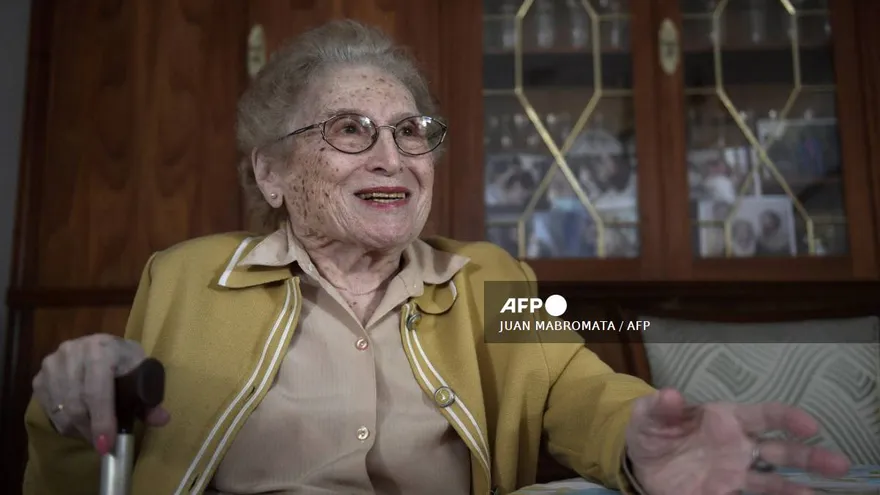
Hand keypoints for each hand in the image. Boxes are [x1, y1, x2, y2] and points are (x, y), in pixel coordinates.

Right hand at [32, 334, 170, 454]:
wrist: (100, 348)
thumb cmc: (124, 363)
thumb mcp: (142, 374)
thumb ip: (150, 398)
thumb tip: (162, 420)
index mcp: (101, 349)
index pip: (97, 390)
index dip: (102, 420)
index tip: (106, 445)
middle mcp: (72, 351)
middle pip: (76, 404)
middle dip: (91, 430)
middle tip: (102, 445)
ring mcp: (52, 364)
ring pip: (62, 410)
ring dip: (78, 429)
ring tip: (93, 433)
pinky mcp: (39, 376)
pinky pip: (49, 410)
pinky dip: (64, 423)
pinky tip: (79, 423)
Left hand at [625, 389, 849, 494]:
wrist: (640, 460)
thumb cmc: (652, 429)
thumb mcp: (648, 414)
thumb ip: (661, 407)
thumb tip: (670, 394)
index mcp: (726, 419)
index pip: (764, 415)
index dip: (788, 418)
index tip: (810, 427)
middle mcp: (738, 446)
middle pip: (780, 450)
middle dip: (809, 456)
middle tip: (838, 464)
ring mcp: (734, 473)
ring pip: (772, 481)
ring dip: (794, 488)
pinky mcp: (723, 493)